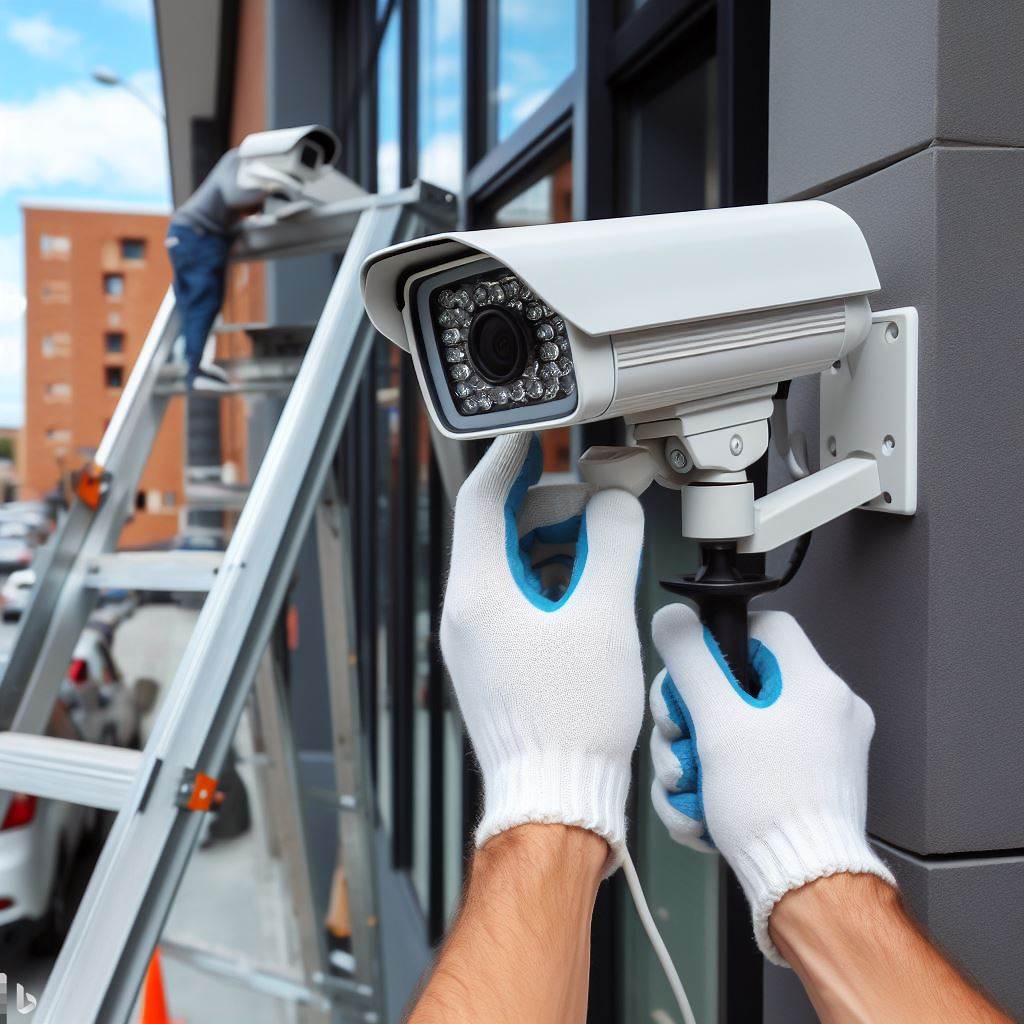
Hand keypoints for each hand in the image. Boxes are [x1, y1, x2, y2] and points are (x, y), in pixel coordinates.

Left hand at [441, 433, 644, 868]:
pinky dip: (550, 578)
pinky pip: (516, 598)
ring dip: (553, 542)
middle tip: (595, 501)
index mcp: (479, 592)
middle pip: (498, 528)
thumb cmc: (572, 721)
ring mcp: (477, 639)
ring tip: (599, 542)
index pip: (481, 498)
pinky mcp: (495, 660)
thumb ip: (610, 545)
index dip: (511, 459)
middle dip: (547, 504)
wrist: (555, 795)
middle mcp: (467, 612)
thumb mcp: (603, 616)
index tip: (536, 436)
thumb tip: (614, 505)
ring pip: (509, 564)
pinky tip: (587, 586)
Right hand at [648, 604, 894, 961]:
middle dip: (692, 716)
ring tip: (689, 787)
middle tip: (680, 739)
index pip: (765, 626)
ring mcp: (816, 753)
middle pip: (738, 682)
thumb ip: (691, 662)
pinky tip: (702, 810)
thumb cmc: (774, 811)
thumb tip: (674, 618)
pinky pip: (748, 764)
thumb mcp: (718, 722)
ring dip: (695, 758)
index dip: (719, 642)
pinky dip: (716, 784)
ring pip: (735, 729)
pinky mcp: (802, 785)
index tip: (694, 672)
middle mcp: (824, 714)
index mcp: (816, 685)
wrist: (804, 889)